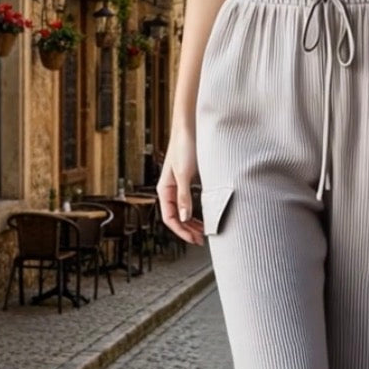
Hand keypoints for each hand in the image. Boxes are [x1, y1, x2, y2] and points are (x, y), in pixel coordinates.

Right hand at [156, 131, 205, 245]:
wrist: (190, 128)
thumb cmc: (184, 147)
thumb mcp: (184, 174)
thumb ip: (184, 196)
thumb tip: (184, 217)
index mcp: (164, 189)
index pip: (169, 218)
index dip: (181, 231)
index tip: (194, 239)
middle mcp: (170, 189)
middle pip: (176, 217)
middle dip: (188, 230)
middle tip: (202, 240)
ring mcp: (178, 186)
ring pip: (183, 211)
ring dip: (192, 223)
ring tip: (204, 231)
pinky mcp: (188, 180)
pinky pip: (189, 202)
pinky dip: (196, 212)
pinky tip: (204, 216)